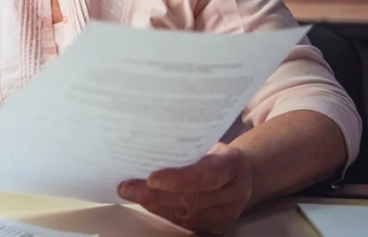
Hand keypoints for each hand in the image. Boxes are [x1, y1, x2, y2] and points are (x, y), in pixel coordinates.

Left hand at [117, 143, 252, 234]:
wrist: (240, 174)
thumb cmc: (215, 152)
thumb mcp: (208, 140)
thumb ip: (185, 145)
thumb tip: (146, 142)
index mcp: (233, 165)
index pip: (206, 175)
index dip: (179, 179)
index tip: (151, 178)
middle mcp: (234, 193)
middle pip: (192, 199)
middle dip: (155, 195)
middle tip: (127, 187)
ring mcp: (225, 214)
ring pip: (184, 214)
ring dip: (152, 203)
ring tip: (129, 191)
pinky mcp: (214, 226)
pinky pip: (182, 222)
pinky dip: (159, 210)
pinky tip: (143, 199)